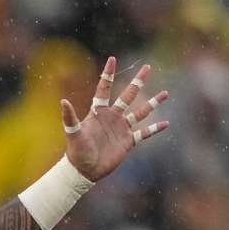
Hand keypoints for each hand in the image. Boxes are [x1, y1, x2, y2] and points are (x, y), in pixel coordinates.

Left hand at [61, 57, 167, 181]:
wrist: (85, 170)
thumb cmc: (77, 151)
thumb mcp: (73, 133)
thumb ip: (70, 118)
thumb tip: (63, 101)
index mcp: (99, 111)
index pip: (104, 88)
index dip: (108, 74)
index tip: (112, 59)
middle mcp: (112, 117)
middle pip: (128, 95)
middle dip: (138, 81)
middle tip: (147, 67)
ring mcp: (121, 129)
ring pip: (140, 112)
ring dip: (152, 103)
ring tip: (165, 93)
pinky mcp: (127, 142)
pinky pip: (144, 133)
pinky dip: (154, 129)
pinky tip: (166, 123)